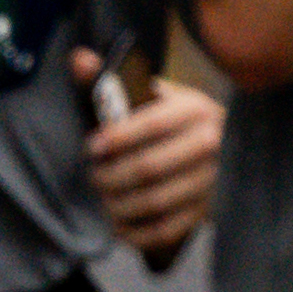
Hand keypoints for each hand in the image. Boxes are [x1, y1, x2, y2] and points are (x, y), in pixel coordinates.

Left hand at [81, 55, 219, 258]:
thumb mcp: (147, 97)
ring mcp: (213, 180)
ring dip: (119, 205)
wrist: (215, 149)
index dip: (117, 138)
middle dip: (111, 176)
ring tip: (104, 200)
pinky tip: (119, 225)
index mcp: (195, 108)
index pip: (153, 123)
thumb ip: (109, 81)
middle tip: (94, 177)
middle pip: (150, 168)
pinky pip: (167, 229)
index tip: (92, 147)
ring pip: (156, 202)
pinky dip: (137, 233)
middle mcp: (212, 142)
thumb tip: (78, 57)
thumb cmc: (167, 122)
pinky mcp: (208, 210)